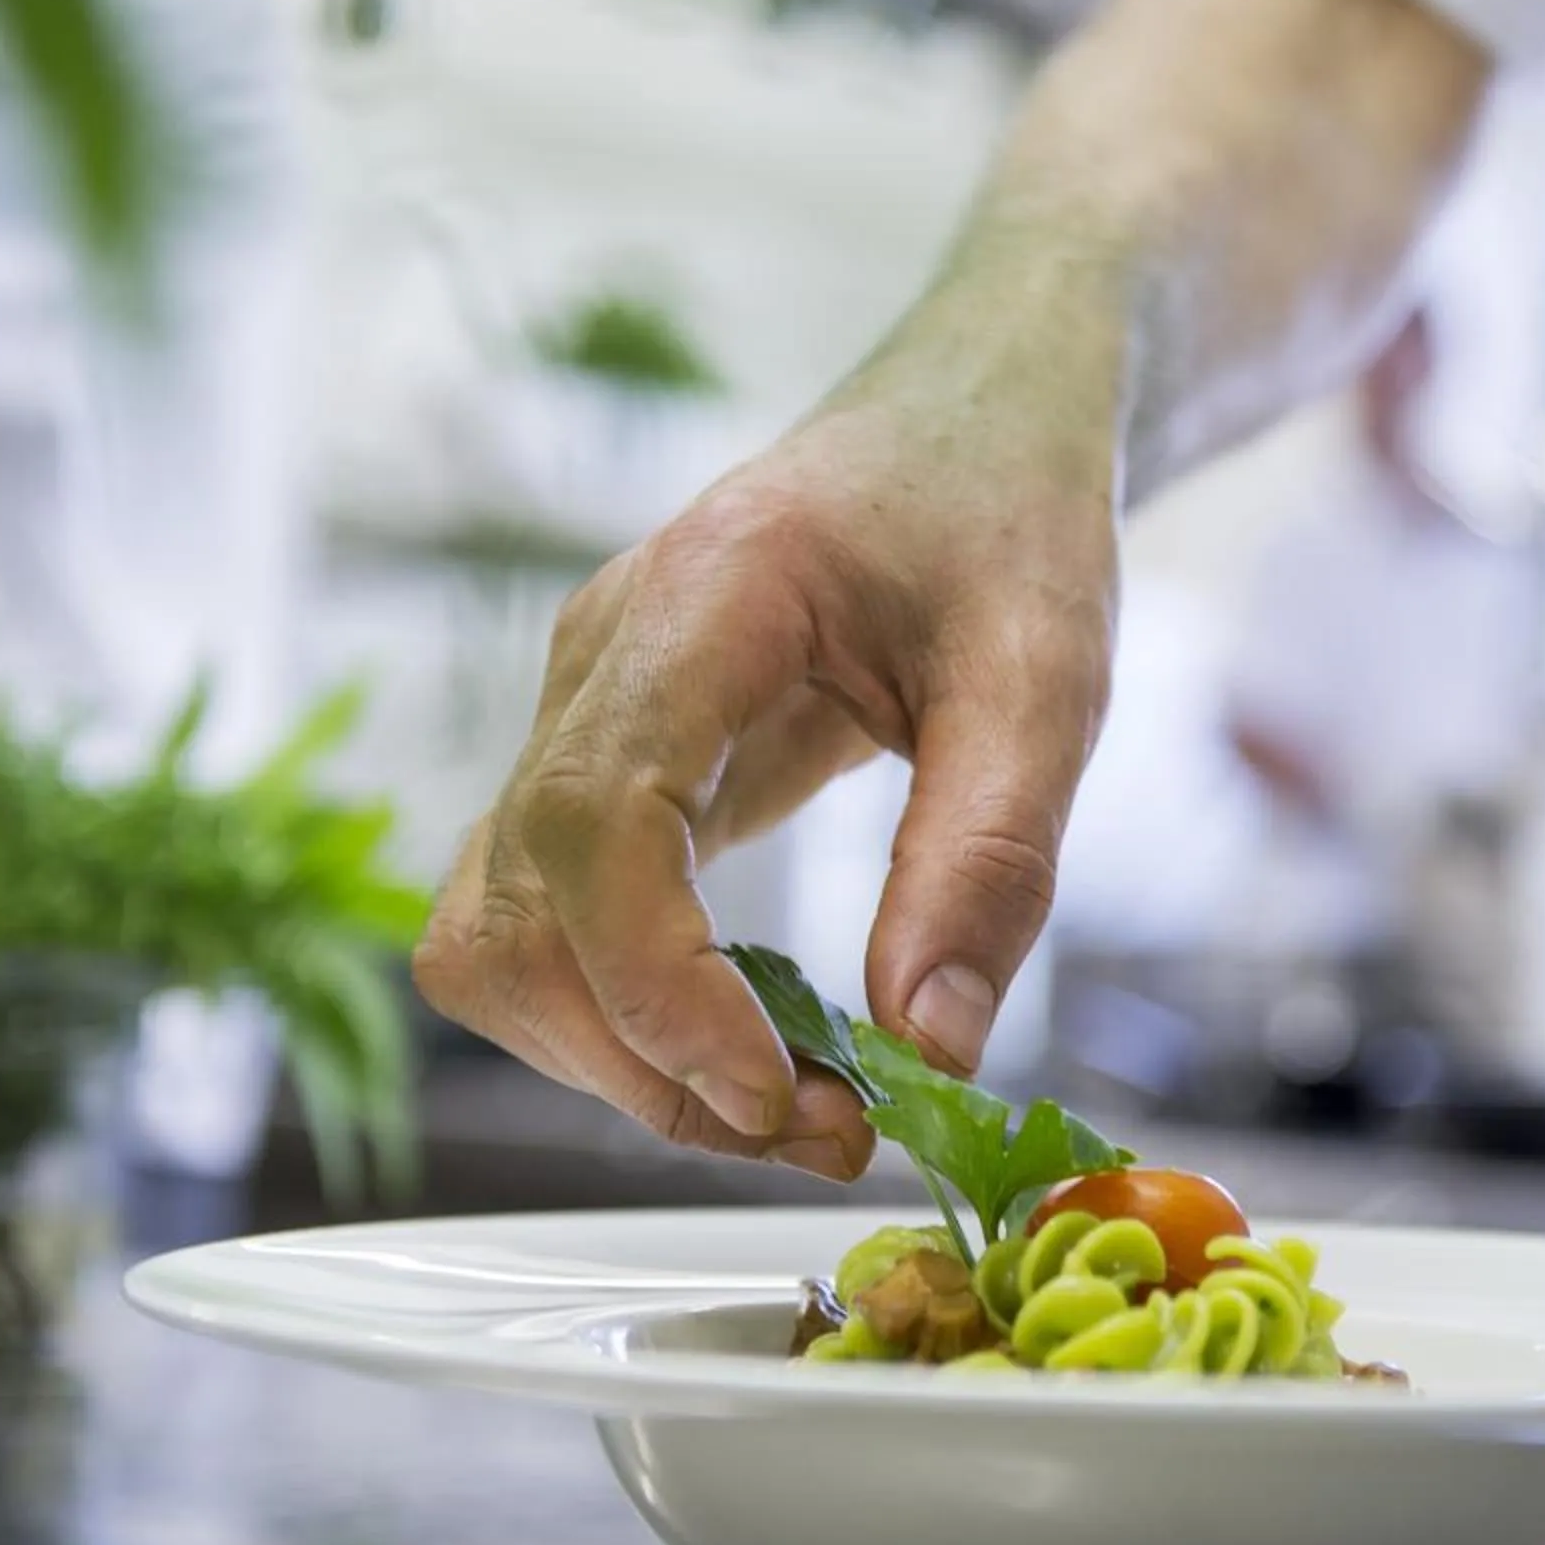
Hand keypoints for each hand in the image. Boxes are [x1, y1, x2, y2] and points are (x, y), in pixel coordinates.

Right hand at [414, 282, 1122, 1177]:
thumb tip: (926, 1051)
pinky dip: (621, 1016)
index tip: (777, 1086)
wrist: (969, 415)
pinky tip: (750, 1042)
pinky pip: (542, 923)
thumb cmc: (1007, 511)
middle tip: (825, 1129)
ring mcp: (581, 713)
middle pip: (521, 914)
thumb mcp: (1047, 674)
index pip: (592, 822)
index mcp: (701, 602)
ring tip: (790, 1104)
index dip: (657, 985)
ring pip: (497, 939)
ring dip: (619, 1059)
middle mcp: (599, 661)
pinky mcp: (601, 766)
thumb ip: (991, 857)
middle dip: (649, 1061)